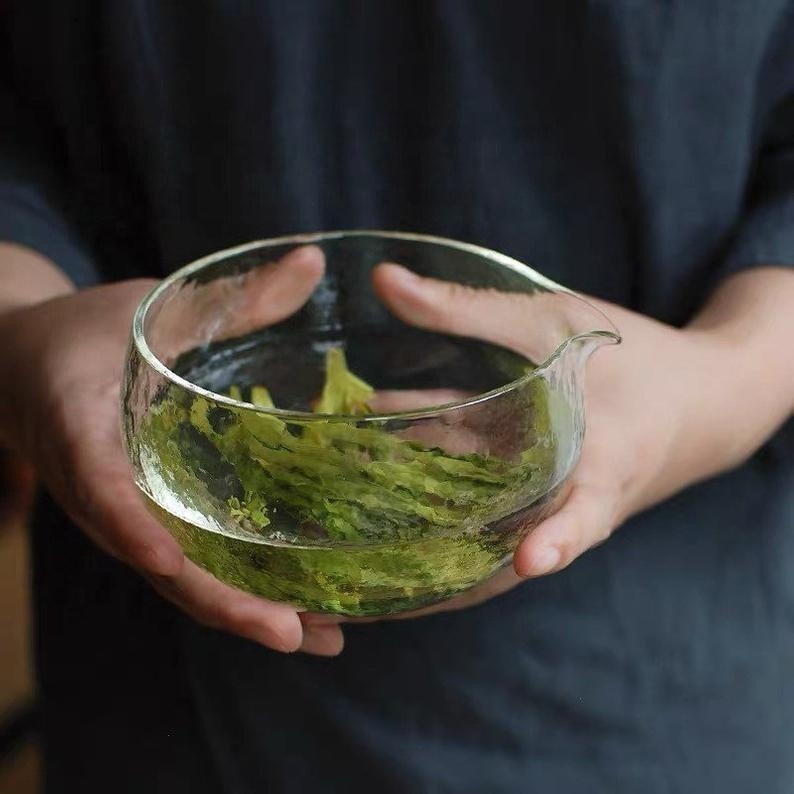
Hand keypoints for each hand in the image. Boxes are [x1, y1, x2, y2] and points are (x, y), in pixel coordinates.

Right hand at [0, 246, 344, 654]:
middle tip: (295, 632)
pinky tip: (298, 607)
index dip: (133, 525)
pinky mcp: (144, 519)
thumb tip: (314, 260)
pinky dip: (236, 589)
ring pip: (177, 577)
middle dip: (221, 601)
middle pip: (155, 559)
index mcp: (78, 429)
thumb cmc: (86, 333)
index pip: (99, 485)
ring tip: (320, 638)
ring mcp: (122, 514)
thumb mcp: (150, 306)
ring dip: (240, 612)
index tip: (173, 561)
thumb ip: (229, 296)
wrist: (26, 368)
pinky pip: (188, 563)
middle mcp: (98, 489)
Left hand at [308, 263, 791, 623]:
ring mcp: (549, 508)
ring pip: (479, 530)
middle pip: (503, 546)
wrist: (696, 399)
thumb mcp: (556, 322)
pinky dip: (429, 493)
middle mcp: (571, 504)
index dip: (559, 541)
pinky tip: (372, 465)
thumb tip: (382, 280)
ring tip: (339, 526)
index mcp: (603, 468)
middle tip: (359, 573)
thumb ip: (469, 309)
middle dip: (436, 564)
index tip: (531, 561)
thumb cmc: (634, 358)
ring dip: (417, 530)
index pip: (582, 517)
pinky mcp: (530, 499)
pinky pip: (475, 505)